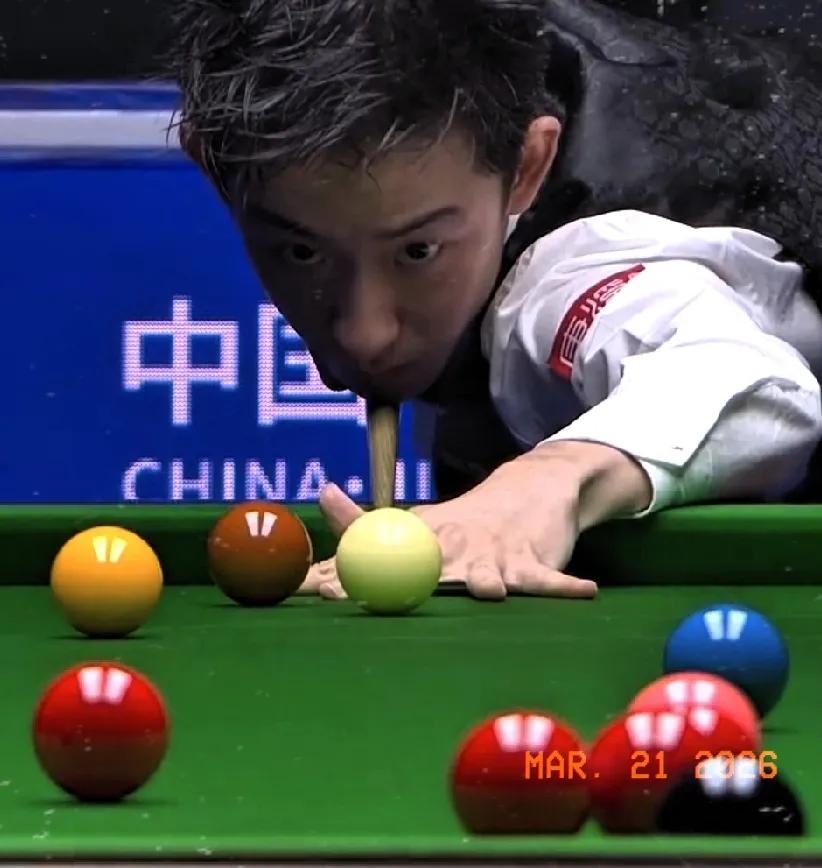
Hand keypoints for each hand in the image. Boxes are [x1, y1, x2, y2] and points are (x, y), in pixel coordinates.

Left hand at [300, 441, 648, 599]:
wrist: (526, 491)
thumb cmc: (465, 522)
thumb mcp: (416, 525)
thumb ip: (362, 530)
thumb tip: (314, 513)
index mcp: (422, 540)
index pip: (378, 557)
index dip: (347, 574)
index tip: (316, 590)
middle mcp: (454, 545)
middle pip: (423, 569)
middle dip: (399, 585)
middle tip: (382, 601)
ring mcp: (496, 552)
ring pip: (488, 572)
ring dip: (488, 582)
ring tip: (491, 591)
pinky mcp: (534, 560)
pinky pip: (549, 579)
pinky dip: (563, 585)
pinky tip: (583, 591)